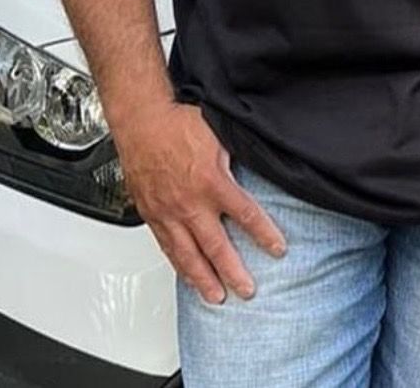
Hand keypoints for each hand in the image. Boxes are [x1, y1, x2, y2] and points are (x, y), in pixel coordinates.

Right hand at [112, 101, 286, 303]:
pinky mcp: (152, 215)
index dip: (264, 235)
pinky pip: (167, 247)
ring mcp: (168, 212)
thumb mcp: (219, 135)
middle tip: (247, 290)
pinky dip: (178, 265)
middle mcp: (190, 203)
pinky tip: (187, 276)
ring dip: (204, 279)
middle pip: (217, 247)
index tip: (278, 249)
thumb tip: (256, 168)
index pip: (246, 215)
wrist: (141, 121)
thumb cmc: (178, 123)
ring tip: (217, 297)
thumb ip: (236, 159)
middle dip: (235, 272)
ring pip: (189, 255)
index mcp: (212, 182)